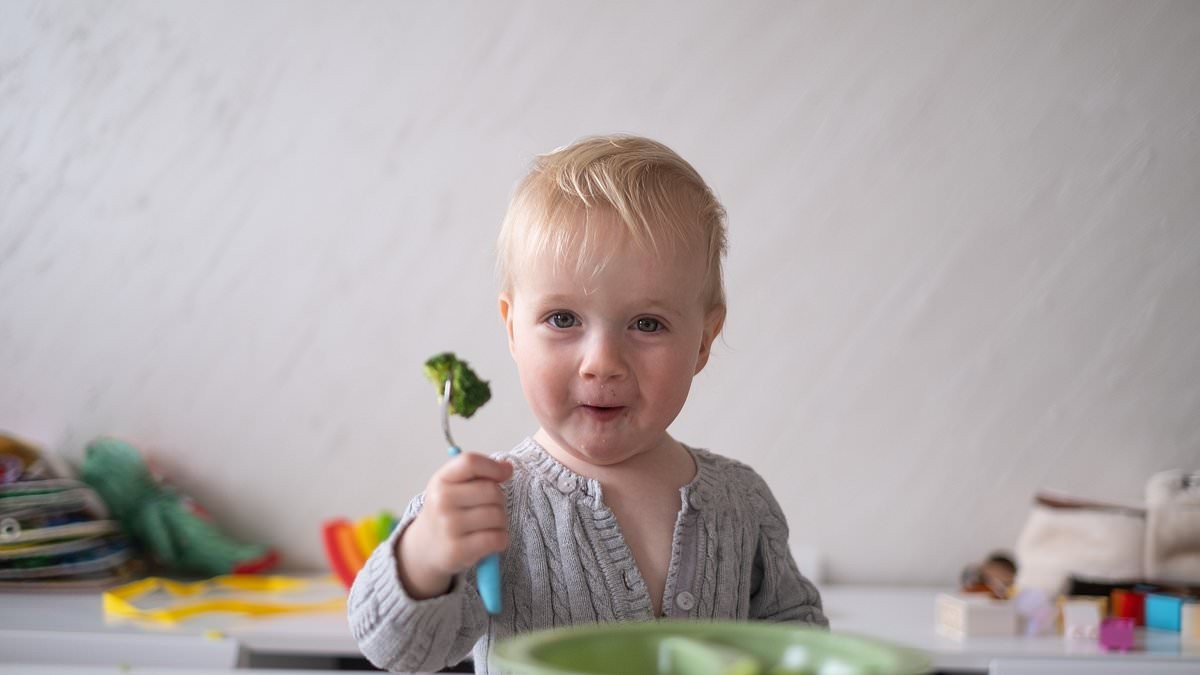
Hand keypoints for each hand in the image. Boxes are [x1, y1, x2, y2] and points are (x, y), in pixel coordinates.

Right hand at [396, 453, 512, 599]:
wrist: (424, 547)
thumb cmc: (446, 512)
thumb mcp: (452, 486)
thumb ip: (478, 473)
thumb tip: (507, 467)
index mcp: (441, 480)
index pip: (471, 462)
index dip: (493, 466)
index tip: (504, 472)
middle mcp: (442, 502)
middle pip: (492, 490)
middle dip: (499, 500)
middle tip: (489, 508)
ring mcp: (449, 526)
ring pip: (498, 516)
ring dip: (501, 522)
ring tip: (487, 526)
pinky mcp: (458, 550)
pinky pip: (497, 538)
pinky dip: (501, 539)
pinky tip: (490, 540)